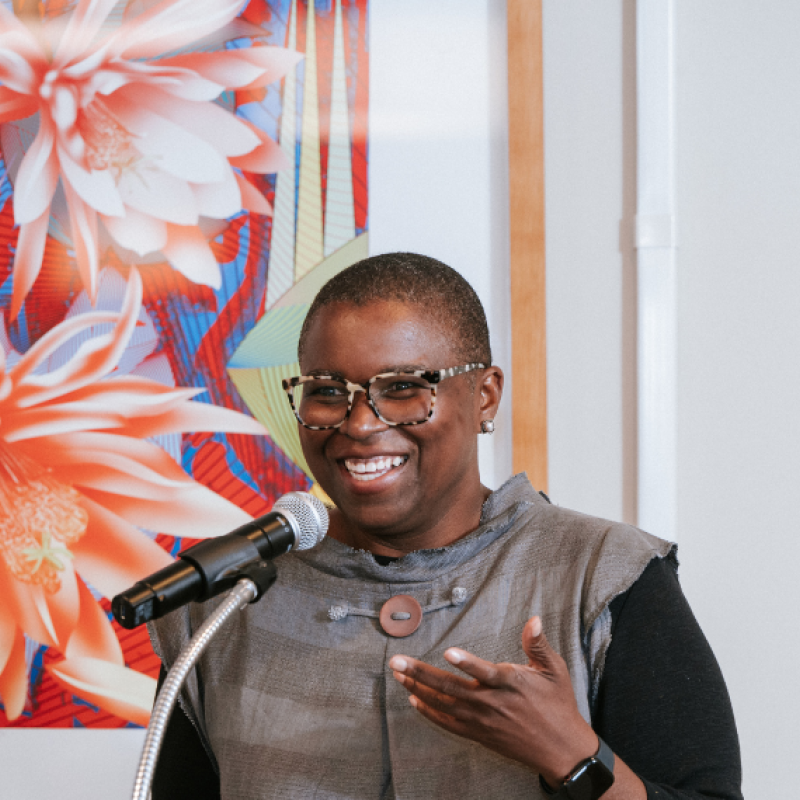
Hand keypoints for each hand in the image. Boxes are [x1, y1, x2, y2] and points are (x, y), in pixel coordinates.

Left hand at [389, 616, 598, 785]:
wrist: (561, 749)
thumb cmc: (558, 704)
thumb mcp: (554, 670)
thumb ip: (537, 644)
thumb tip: (534, 619)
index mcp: (511, 683)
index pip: (485, 672)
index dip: (467, 662)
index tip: (448, 652)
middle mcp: (492, 703)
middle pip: (451, 687)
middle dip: (421, 673)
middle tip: (396, 661)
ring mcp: (483, 720)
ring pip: (444, 704)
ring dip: (418, 688)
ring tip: (397, 675)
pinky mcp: (479, 734)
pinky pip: (449, 723)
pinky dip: (430, 712)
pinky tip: (414, 700)